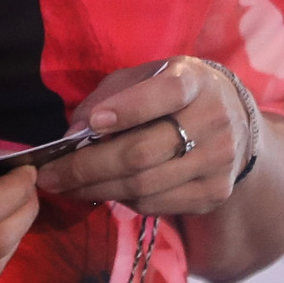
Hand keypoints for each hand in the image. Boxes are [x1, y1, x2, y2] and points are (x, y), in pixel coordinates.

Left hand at [36, 59, 260, 218]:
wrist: (233, 118)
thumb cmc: (172, 92)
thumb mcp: (145, 76)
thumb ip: (109, 96)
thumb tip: (74, 134)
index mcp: (193, 81)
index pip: (165, 94)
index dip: (128, 109)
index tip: (92, 124)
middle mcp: (213, 120)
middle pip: (142, 153)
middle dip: (87, 167)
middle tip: (50, 176)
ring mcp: (217, 161)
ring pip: (144, 186)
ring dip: (96, 190)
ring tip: (65, 188)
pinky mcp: (214, 193)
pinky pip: (156, 205)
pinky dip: (122, 201)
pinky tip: (105, 191)